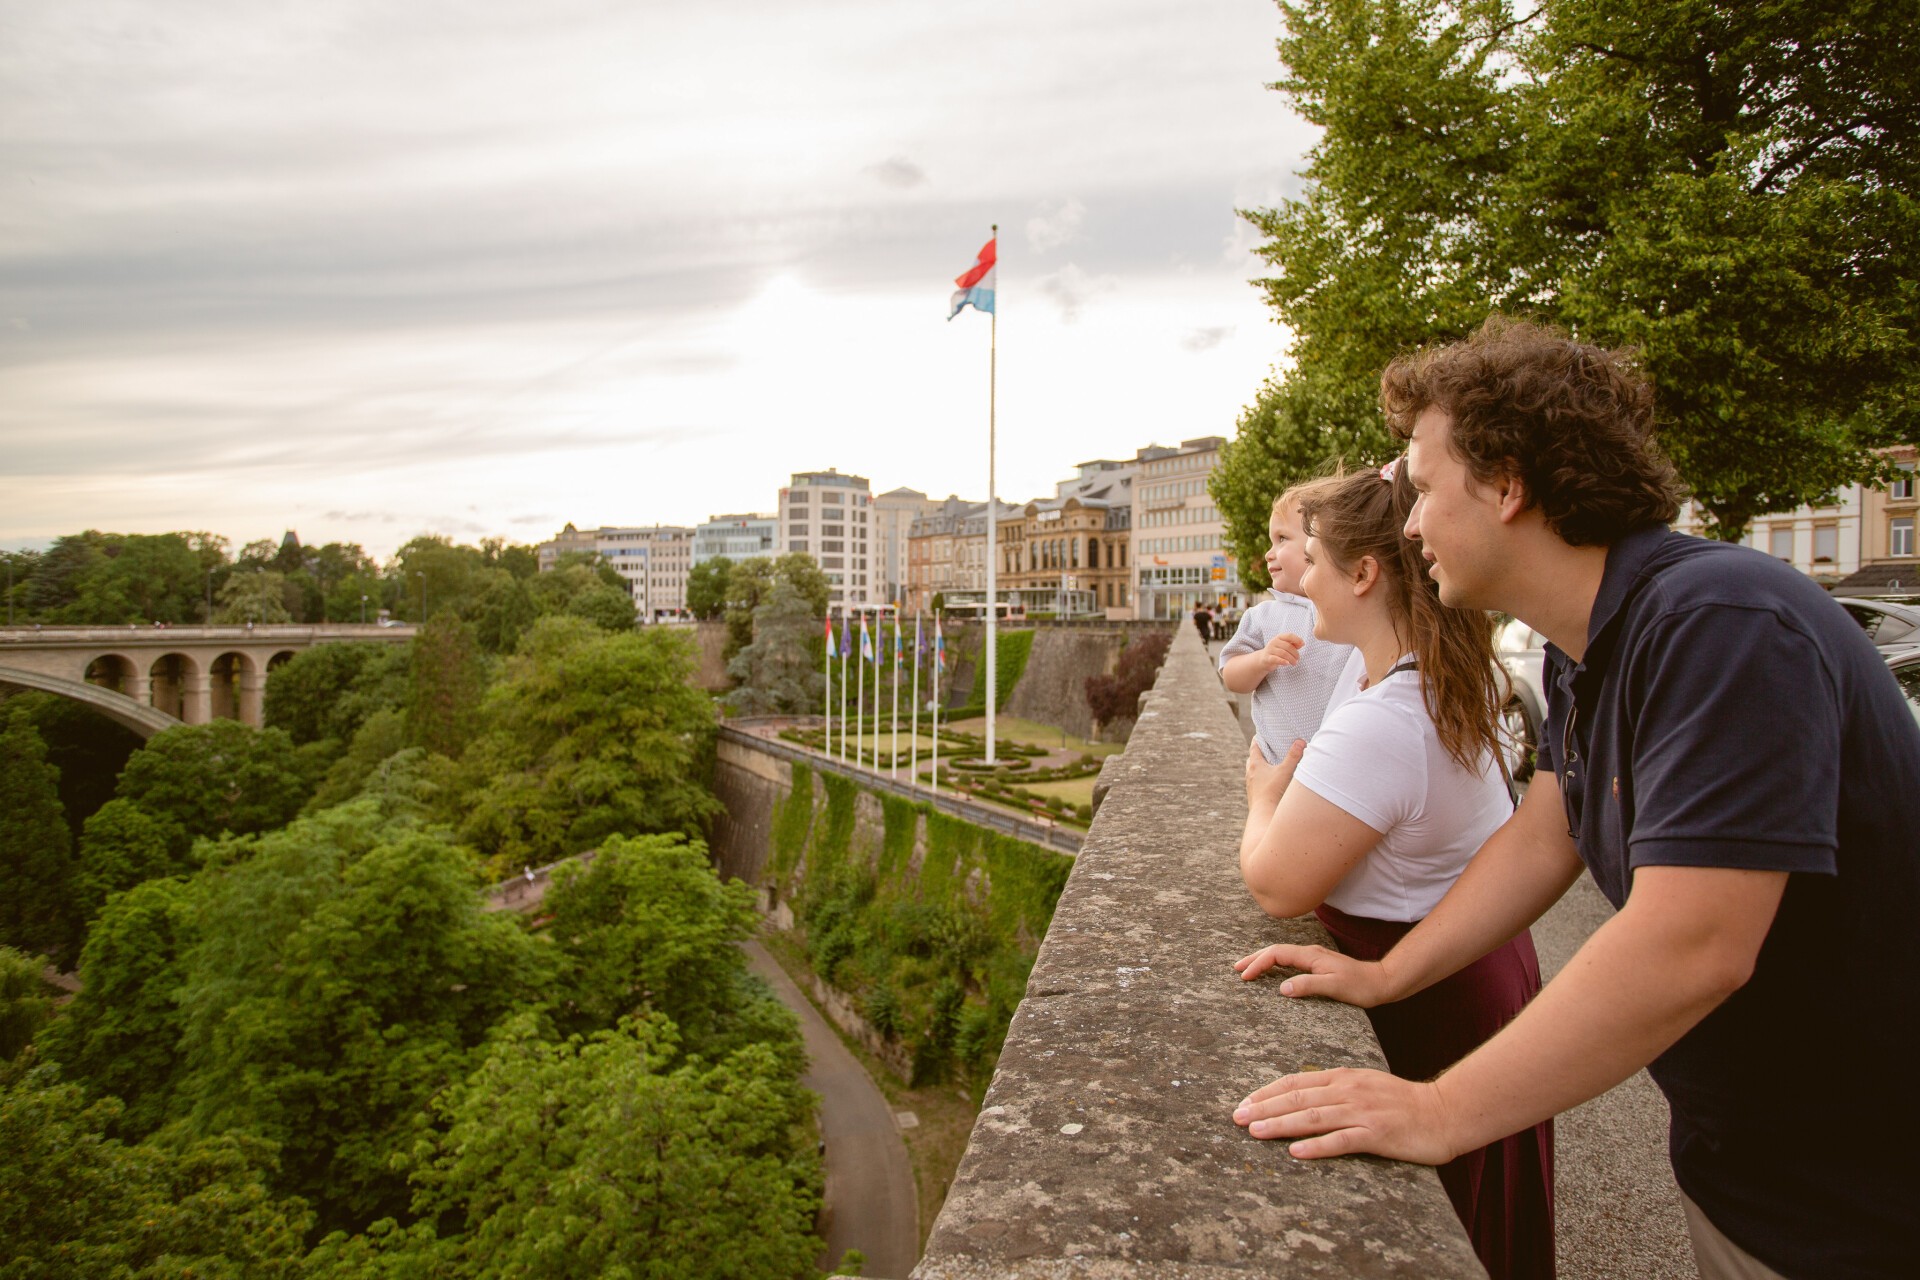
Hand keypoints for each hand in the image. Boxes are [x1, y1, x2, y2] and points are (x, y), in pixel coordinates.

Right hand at [1231, 941, 1395, 1006]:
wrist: (1381, 982)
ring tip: (1247, 969)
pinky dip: (1275, 964)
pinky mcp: (1317, 965)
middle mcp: (1310, 953)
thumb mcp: (1334, 987)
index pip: (1277, 955)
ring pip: (1281, 955)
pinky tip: (1272, 972)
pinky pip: (1289, 961)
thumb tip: (1281, 988)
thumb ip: (1307, 986)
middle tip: (1236, 969)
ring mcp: (1314, 958)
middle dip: (1254, 958)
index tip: (1245, 976)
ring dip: (1263, 960)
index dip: (1259, 964)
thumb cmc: (1360, 987)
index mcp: (1311, 956)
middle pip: (1275, 951)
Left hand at [1231, 1067, 1458, 1163]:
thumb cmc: (1403, 1103)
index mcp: (1344, 1077)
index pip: (1297, 1082)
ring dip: (1280, 1124)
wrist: (1444, 1112)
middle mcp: (1348, 1091)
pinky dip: (1316, 1146)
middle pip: (1298, 1098)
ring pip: (1313, 1117)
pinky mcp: (1376, 1134)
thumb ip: (1337, 1089)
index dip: (1268, 1092)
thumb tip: (1304, 1097)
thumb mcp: (1365, 1085)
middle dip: (1264, 1107)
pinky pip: (1341, 1141)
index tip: (1245, 1102)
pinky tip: (1296, 1151)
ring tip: (1255, 1131)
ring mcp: (1362, 1112)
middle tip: (1236, 1117)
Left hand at [1245, 736, 1305, 808]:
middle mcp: (1250, 773)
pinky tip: (1271, 783)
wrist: (1264, 814)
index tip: (1263, 734)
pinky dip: (1262, 779)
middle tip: (1269, 749)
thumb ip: (1294, 756)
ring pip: (1254, 772)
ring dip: (1261, 767)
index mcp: (1255, 764)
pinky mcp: (1254, 795)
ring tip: (1271, 766)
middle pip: (1252, 758)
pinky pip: (1257, 783)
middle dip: (1260, 753)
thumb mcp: (1285, 771)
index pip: (1254, 746)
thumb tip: (1300, 741)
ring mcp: (1251, 785)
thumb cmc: (1273, 791)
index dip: (1259, 739)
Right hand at [1262, 632, 1303, 668]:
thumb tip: (1302, 643)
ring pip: (1283, 653)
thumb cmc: (1277, 652)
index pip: (1289, 636)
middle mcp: (1273, 642)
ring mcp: (1269, 650)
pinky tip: (1287, 663)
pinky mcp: (1267, 658)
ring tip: (1294, 663)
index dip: (1297, 639)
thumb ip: (1294, 644)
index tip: (1303, 644)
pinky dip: (1282, 661)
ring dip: (1291, 659)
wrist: (1263, 659)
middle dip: (1295, 653)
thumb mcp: (1285, 646)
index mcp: (1279, 637)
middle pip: (1288, 646)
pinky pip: (1275, 659)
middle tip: (1298, 659)